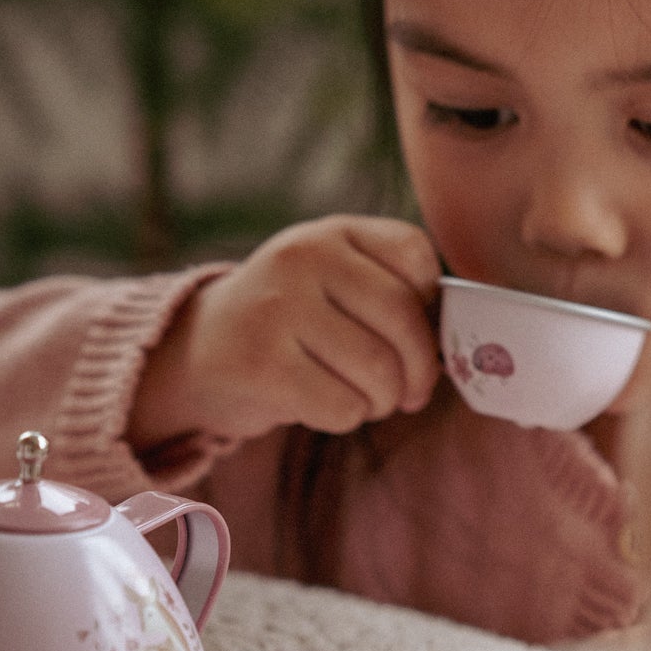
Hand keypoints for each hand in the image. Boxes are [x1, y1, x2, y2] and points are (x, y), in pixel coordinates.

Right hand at [130, 216, 442, 446]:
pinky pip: (344, 407)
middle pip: (403, 319)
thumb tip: (457, 344)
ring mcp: (277, 308)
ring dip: (381, 400)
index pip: (415, 256)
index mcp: (330, 233)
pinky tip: (319, 404)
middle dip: (419, 371)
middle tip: (410, 394)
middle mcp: (302, 257)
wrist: (194, 352)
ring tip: (360, 397)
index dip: (431, 306)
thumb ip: (389, 292)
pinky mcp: (260, 364)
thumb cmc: (288, 324)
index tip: (415, 334)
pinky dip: (345, 418)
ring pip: (379, 371)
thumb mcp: (330, 283)